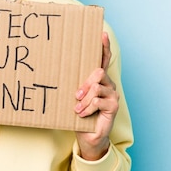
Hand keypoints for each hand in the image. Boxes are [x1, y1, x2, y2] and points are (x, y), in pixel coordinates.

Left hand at [74, 32, 118, 159]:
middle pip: (98, 71)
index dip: (104, 46)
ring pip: (97, 87)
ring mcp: (112, 95)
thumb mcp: (75, 97)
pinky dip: (87, 108)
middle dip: (85, 82)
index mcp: (99, 80)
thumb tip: (57, 70)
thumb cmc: (79, 114)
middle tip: (76, 95)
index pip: (103, 59)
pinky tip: (82, 114)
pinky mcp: (113, 106)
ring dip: (84, 99)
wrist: (87, 137)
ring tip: (77, 108)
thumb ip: (74, 84)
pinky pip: (98, 101)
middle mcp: (108, 84)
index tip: (102, 33)